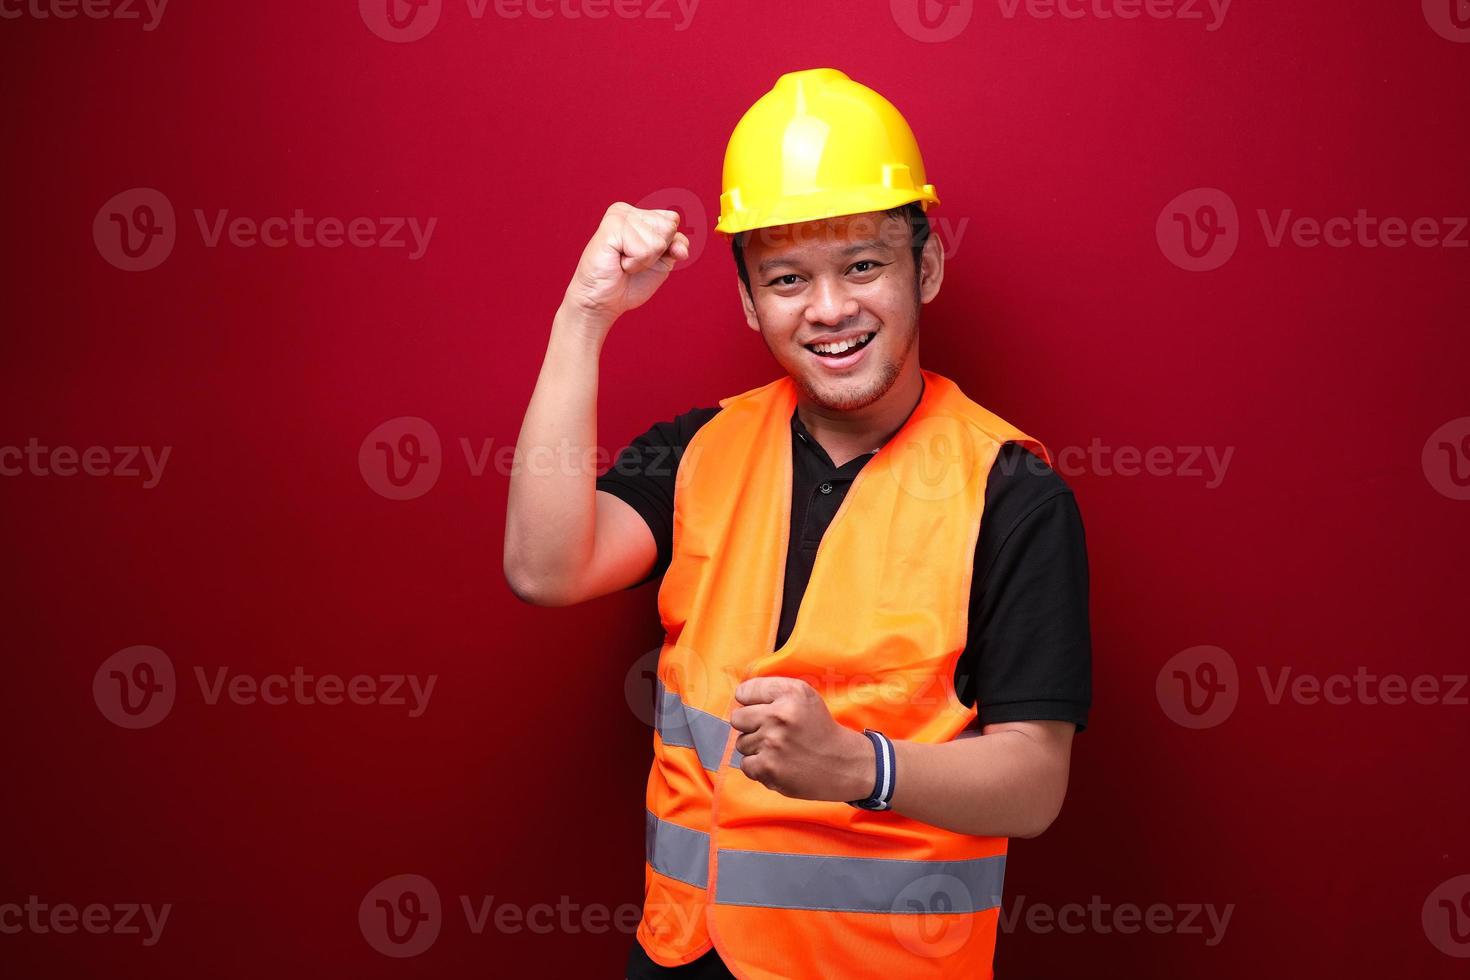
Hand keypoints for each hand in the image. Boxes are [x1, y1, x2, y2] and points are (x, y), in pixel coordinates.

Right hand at [562, 202, 689, 329]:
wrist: (603, 302)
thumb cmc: (629, 283)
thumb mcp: (662, 262)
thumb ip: (676, 246)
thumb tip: (682, 248)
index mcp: (638, 215)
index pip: (673, 220)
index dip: (668, 246)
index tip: (644, 257)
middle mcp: (628, 211)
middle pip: (669, 227)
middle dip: (656, 253)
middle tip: (631, 261)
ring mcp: (618, 216)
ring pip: (658, 240)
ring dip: (644, 260)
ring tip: (623, 263)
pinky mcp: (611, 226)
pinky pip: (644, 249)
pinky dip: (635, 264)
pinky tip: (618, 263)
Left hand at [731, 677, 873, 801]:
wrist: (843, 764)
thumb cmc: (819, 729)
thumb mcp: (804, 696)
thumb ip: (772, 691)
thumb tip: (738, 697)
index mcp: (790, 693)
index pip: (745, 691)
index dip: (751, 702)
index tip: (763, 709)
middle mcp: (780, 716)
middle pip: (738, 718)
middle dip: (750, 725)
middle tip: (772, 732)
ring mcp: (773, 743)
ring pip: (741, 743)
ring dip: (757, 748)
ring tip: (780, 749)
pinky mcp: (769, 768)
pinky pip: (745, 764)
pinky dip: (759, 767)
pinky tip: (778, 763)